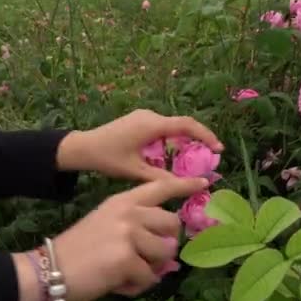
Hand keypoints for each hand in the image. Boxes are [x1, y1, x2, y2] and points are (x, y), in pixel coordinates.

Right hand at [13, 177, 208, 300]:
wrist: (51, 268)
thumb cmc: (78, 248)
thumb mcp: (106, 223)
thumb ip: (136, 226)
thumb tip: (167, 246)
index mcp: (123, 201)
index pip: (160, 187)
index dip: (184, 185)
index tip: (204, 182)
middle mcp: (129, 212)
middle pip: (172, 224)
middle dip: (164, 244)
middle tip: (144, 256)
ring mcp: (129, 234)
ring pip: (165, 254)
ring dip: (150, 268)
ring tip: (126, 271)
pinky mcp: (127, 259)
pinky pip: (149, 278)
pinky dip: (136, 286)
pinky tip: (117, 283)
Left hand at [56, 109, 223, 179]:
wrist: (82, 147)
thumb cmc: (108, 158)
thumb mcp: (136, 171)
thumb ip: (164, 177)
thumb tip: (190, 184)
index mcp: (151, 125)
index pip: (186, 126)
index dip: (205, 136)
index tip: (218, 149)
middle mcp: (150, 116)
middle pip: (182, 124)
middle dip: (198, 139)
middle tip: (210, 157)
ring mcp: (144, 116)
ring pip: (172, 126)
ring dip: (185, 140)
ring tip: (196, 158)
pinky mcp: (139, 120)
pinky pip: (163, 127)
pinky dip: (173, 139)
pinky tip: (175, 154)